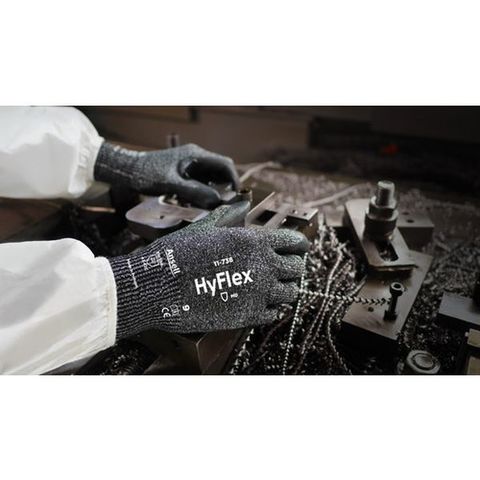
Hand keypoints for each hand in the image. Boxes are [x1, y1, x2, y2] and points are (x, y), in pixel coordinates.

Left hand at [94, 142, 239, 207]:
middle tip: (225, 204)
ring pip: (210, 177)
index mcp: (196, 155)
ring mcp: (189, 164)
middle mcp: (196, 157)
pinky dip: (202, 191)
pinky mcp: (183, 172)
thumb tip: (217, 201)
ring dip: (213, 191)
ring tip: (211, 205)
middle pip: (220, 171)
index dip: (234, 180)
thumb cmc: (146, 173)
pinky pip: (200, 181)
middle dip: (225, 187)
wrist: (127, 170)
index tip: (235, 196)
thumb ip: (195, 192)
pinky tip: (197, 203)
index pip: (225, 164)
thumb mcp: (172, 184)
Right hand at [107, 201, 309, 338]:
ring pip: (291, 293)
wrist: (157, 287)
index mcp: (253, 241)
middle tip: (286, 269)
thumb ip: (228, 216)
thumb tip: (242, 204)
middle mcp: (262, 266)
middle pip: (298, 268)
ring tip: (276, 287)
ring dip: (286, 289)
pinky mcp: (248, 316)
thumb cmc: (178, 254)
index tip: (300, 248)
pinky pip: (275, 313)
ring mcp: (258, 293)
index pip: (295, 242)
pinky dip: (272, 308)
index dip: (300, 245)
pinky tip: (263, 303)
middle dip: (294, 267)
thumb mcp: (204, 228)